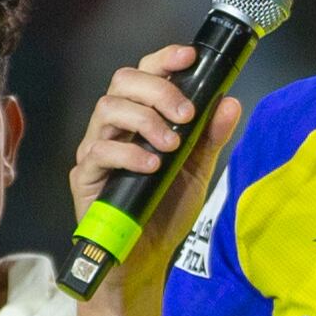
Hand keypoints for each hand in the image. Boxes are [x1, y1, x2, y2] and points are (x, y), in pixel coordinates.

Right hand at [70, 47, 243, 305]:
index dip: (164, 59)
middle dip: (157, 89)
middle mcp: (114, 127)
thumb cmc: (166, 211)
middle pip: (122, 81)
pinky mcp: (85, 176)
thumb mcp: (197, 171)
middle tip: (185, 114)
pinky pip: (99, 151)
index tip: (190, 56)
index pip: (144, 73)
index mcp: (141, 118)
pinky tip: (151, 166)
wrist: (146, 259)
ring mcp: (96, 149)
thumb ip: (210, 137)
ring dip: (144, 120)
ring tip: (170, 145)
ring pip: (107, 108)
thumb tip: (230, 102)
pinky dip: (129, 154)